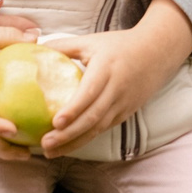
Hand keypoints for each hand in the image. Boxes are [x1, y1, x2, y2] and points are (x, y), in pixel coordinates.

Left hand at [41, 0, 191, 156]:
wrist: (157, 53)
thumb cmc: (119, 45)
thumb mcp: (92, 41)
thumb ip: (64, 45)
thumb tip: (34, 48)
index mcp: (107, 69)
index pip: (90, 92)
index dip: (74, 109)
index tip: (56, 122)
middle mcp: (116, 90)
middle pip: (93, 117)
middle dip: (69, 135)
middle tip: (45, 144)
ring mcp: (123, 104)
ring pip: (98, 129)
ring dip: (74, 143)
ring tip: (51, 152)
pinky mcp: (125, 114)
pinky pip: (103, 129)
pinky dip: (85, 139)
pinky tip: (68, 146)